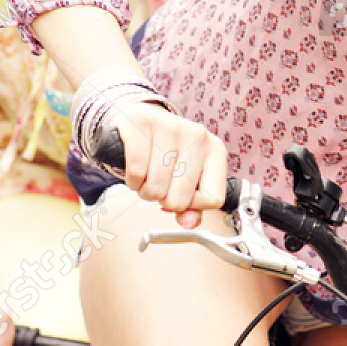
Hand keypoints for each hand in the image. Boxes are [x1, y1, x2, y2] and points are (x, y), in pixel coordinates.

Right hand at [112, 99, 227, 228]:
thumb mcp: (186, 177)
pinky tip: (135, 170)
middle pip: (180, 198)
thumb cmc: (165, 153)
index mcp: (215, 151)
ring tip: (146, 175)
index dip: (192, 206)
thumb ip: (192, 205)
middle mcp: (197, 136)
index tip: (181, 196)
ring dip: (144, 190)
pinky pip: (136, 170)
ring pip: (156, 187)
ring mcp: (170, 126)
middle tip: (158, 184)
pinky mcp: (142, 122)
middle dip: (162, 199)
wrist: (140, 121)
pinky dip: (132, 179)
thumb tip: (189, 223)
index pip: (213, 198)